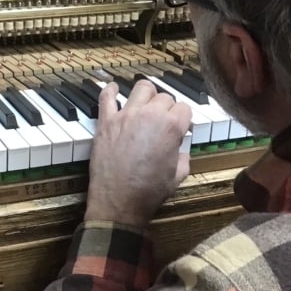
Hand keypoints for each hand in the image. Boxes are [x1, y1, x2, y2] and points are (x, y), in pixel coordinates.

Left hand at [84, 79, 191, 227]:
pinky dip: (110, 90)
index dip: (184, 120)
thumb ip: (183, 156)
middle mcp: (149, 115)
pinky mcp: (106, 122)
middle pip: (165, 97)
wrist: (119, 202)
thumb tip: (179, 149)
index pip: (184, 108)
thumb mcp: (178, 175)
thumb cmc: (148, 192)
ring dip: (147, 94)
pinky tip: (114, 89)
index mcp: (171, 127)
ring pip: (141, 89)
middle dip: (168, 108)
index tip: (181, 129)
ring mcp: (126, 116)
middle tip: (163, 122)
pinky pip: (106, 97)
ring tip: (146, 104)